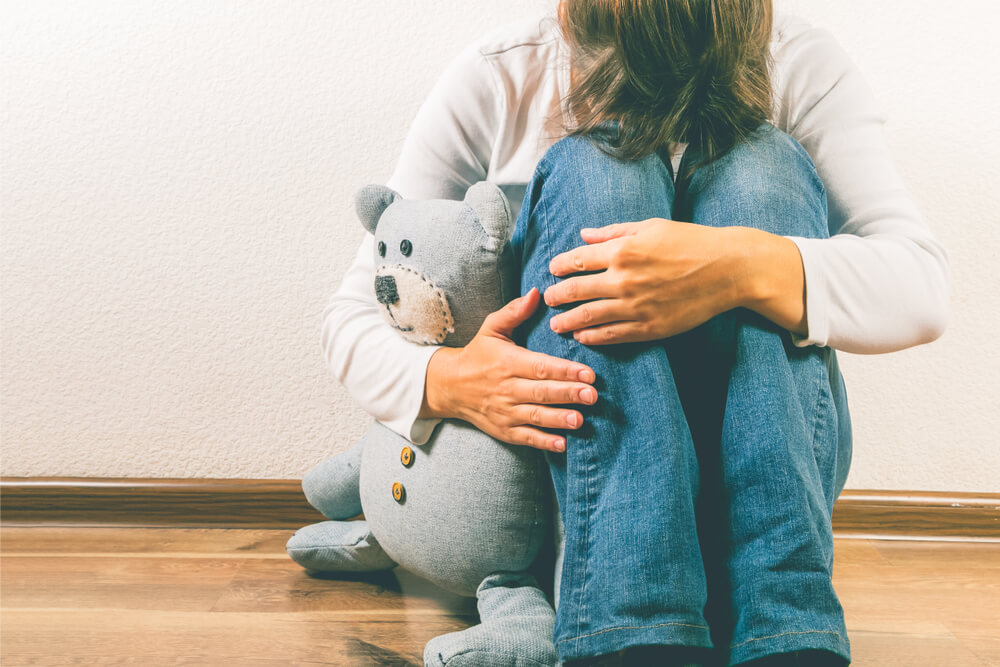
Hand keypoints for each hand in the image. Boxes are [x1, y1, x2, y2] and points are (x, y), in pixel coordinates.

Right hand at [421, 288, 597, 451]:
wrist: (449, 386)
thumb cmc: (478, 354)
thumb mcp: (491, 328)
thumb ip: (514, 311)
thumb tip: (536, 292)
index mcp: (508, 362)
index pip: (540, 367)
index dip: (565, 371)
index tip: (588, 373)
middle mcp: (506, 388)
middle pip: (541, 392)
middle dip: (568, 394)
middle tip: (592, 396)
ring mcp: (504, 411)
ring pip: (535, 416)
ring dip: (558, 419)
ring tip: (580, 420)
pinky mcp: (503, 429)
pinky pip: (525, 437)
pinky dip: (543, 442)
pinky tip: (561, 444)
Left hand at [544, 219, 757, 344]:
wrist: (728, 269)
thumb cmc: (691, 242)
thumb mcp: (651, 227)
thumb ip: (613, 232)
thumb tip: (584, 234)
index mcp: (622, 250)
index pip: (579, 260)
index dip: (561, 266)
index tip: (552, 271)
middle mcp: (624, 279)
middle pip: (578, 290)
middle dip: (559, 296)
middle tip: (549, 300)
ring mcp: (635, 306)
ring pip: (589, 317)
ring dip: (568, 321)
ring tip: (557, 325)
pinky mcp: (650, 327)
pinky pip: (613, 335)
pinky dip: (593, 337)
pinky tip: (582, 337)